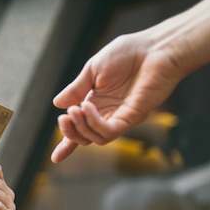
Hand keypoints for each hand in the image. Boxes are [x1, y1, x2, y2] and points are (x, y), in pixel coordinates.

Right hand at [51, 31, 184, 162]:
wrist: (153, 48)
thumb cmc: (127, 53)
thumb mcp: (93, 69)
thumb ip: (76, 89)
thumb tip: (57, 104)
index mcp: (96, 102)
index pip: (80, 127)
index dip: (67, 144)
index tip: (55, 160)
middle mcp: (107, 113)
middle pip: (85, 137)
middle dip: (70, 133)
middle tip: (64, 118)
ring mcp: (120, 117)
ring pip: (96, 139)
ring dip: (81, 128)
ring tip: (75, 110)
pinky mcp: (132, 118)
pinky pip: (109, 131)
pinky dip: (95, 123)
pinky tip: (88, 108)